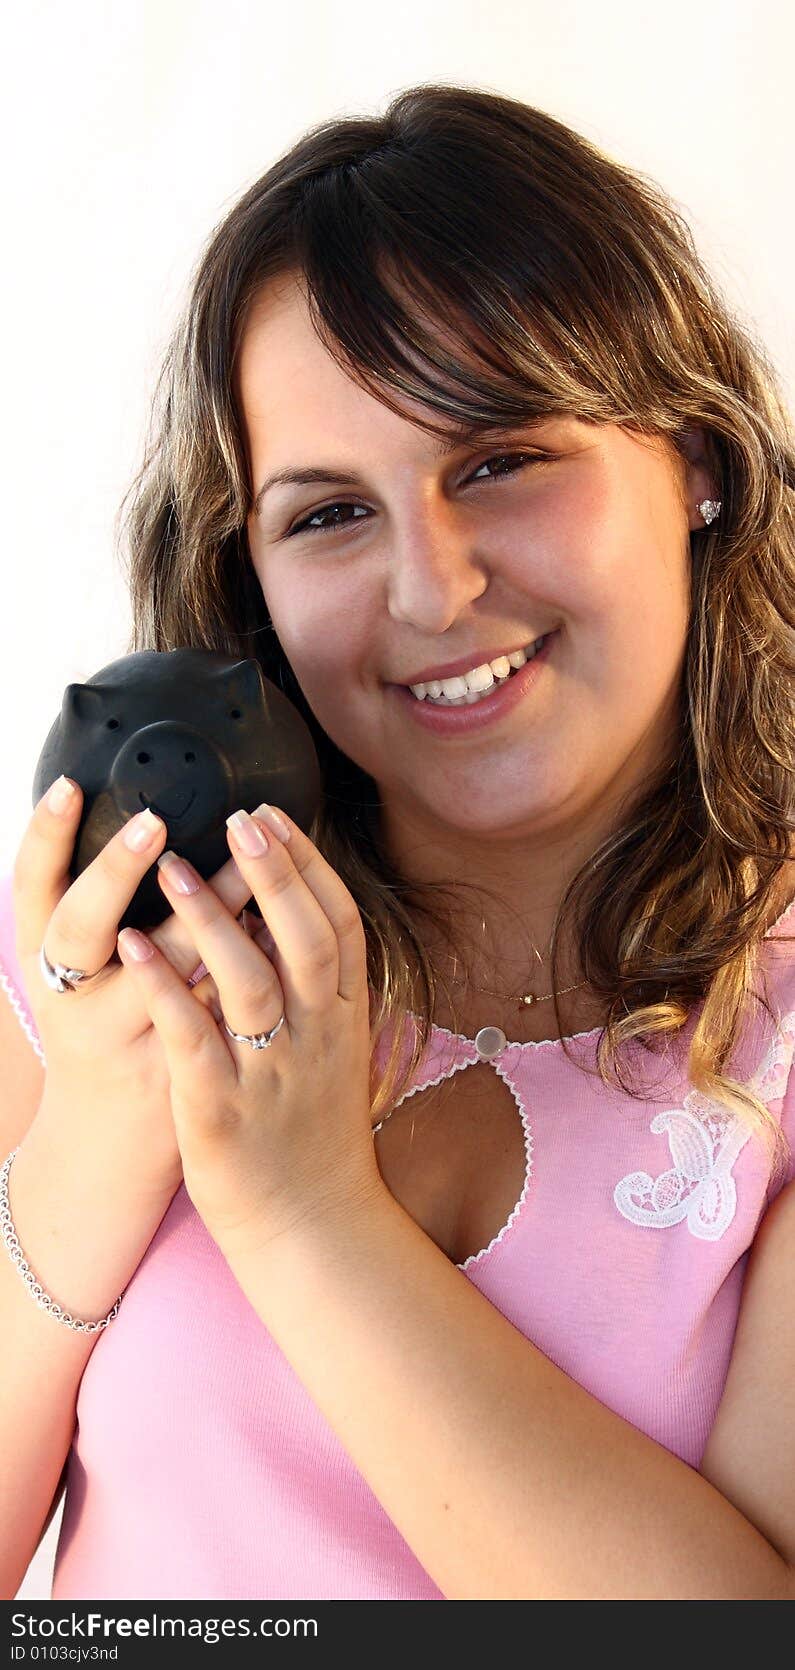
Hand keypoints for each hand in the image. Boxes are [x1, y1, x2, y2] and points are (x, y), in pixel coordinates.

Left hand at [115, 803, 384, 1262]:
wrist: (313, 1226)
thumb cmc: (315, 1132)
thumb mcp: (337, 1051)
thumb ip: (318, 987)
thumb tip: (286, 911)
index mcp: (344, 1017)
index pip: (339, 923)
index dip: (309, 865)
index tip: (274, 815)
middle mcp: (315, 1037)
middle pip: (303, 938)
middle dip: (273, 872)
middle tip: (238, 818)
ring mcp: (271, 1073)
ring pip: (249, 980)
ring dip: (212, 917)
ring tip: (172, 864)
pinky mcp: (222, 1109)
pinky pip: (191, 1036)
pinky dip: (165, 986)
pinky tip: (133, 946)